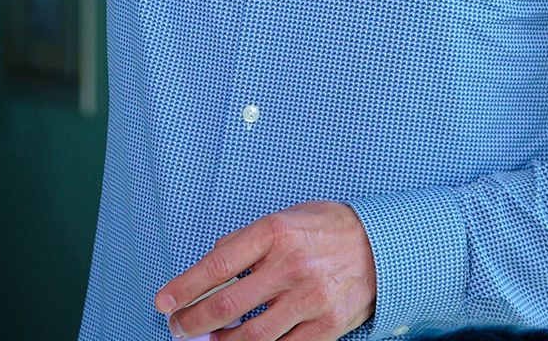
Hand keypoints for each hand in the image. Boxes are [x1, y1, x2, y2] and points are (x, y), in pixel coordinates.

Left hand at [155, 201, 375, 340]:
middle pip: (227, 305)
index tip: (163, 302)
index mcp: (274, 232)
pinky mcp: (327, 325)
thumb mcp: (285, 217)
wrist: (384, 246)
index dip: (184, 287)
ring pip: (252, 335)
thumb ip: (248, 241)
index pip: (217, 264)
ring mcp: (310, 298)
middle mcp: (291, 265)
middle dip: (193, 321)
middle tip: (178, 327)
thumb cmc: (326, 229)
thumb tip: (212, 265)